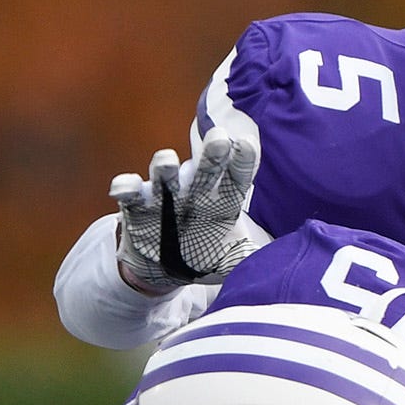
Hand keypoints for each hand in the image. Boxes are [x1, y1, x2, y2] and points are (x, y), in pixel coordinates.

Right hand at [110, 127, 260, 293]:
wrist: (166, 267)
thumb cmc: (204, 254)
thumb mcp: (231, 261)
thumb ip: (251, 259)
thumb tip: (280, 264)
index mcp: (221, 201)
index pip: (236, 177)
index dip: (242, 161)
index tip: (248, 143)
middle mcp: (194, 191)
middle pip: (204, 168)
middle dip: (211, 152)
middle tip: (220, 137)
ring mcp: (164, 196)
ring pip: (164, 174)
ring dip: (163, 166)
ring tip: (167, 161)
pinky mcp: (137, 207)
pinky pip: (130, 194)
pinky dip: (125, 188)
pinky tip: (124, 188)